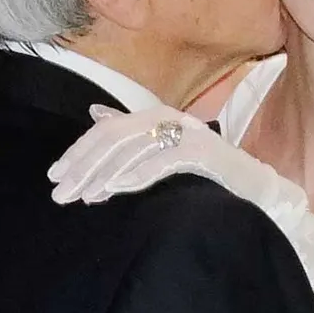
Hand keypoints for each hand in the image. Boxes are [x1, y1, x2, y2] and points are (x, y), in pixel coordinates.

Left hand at [50, 104, 302, 228]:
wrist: (258, 186)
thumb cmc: (209, 172)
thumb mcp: (165, 148)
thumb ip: (132, 132)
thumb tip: (95, 114)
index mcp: (156, 115)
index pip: (107, 131)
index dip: (78, 152)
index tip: (54, 176)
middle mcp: (170, 118)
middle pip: (114, 138)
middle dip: (83, 167)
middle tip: (60, 194)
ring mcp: (188, 133)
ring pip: (134, 150)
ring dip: (104, 175)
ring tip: (84, 198)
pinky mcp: (204, 152)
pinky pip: (163, 161)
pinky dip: (138, 175)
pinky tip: (116, 191)